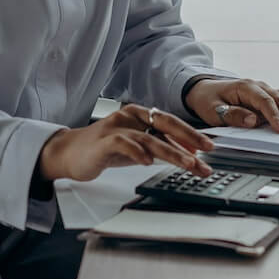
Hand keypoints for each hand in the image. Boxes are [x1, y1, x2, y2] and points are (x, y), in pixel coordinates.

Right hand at [36, 104, 214, 182]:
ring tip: (188, 163)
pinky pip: (123, 144)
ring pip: (149, 137)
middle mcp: (129, 117)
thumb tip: (188, 154)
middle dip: (188, 138)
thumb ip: (157, 146)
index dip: (190, 133)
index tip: (209, 147)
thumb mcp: (135, 147)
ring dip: (171, 151)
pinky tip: (148, 162)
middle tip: (207, 152)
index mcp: (138, 115)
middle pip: (164, 124)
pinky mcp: (103, 141)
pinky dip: (137, 152)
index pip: (170, 121)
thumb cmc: (104, 149)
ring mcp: (116, 128)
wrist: (69, 153)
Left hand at [184, 78, 278, 132]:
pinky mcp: (270, 98)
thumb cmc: (209, 100)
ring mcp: (267, 91)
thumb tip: (253, 121)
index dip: (275, 116)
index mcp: (246, 87)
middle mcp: (260, 87)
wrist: (206, 90)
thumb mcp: (213, 109)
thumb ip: (232, 115)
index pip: (264, 102)